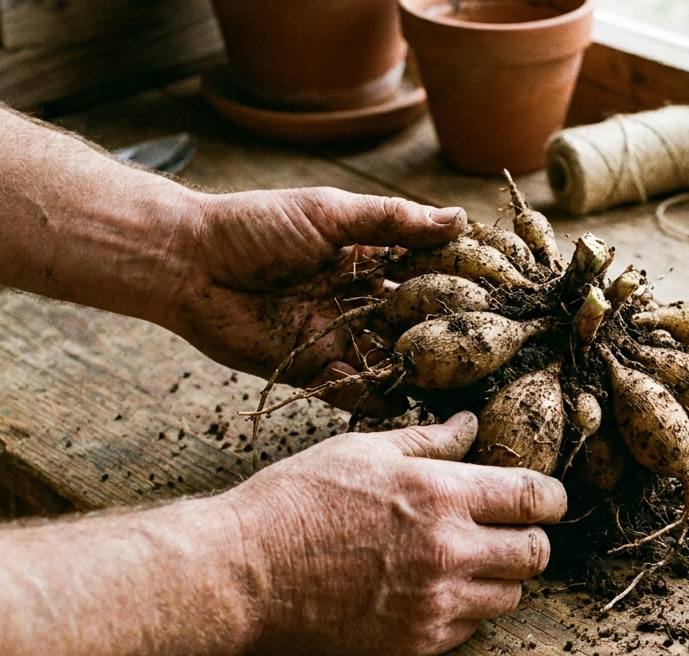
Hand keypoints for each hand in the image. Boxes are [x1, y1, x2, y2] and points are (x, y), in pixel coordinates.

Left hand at [166, 187, 466, 410]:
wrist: (186, 264)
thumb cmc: (254, 226)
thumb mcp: (329, 214)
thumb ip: (393, 222)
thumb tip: (459, 219)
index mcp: (366, 260)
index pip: (426, 277)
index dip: (460, 289)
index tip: (502, 301)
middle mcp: (358, 302)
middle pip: (415, 326)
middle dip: (448, 340)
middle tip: (493, 356)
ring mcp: (337, 338)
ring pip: (390, 362)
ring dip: (420, 374)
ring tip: (462, 389)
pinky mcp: (310, 371)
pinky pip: (352, 392)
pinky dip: (378, 400)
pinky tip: (410, 409)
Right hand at [220, 412, 566, 655]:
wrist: (244, 571)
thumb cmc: (296, 500)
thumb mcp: (362, 449)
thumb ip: (428, 441)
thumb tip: (470, 424)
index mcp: (440, 495)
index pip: (534, 498)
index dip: (552, 498)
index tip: (548, 500)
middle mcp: (447, 551)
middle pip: (535, 553)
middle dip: (531, 538)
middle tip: (509, 530)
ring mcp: (434, 603)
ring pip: (510, 596)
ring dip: (500, 577)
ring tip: (468, 560)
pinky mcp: (414, 642)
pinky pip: (470, 629)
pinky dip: (465, 610)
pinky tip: (434, 589)